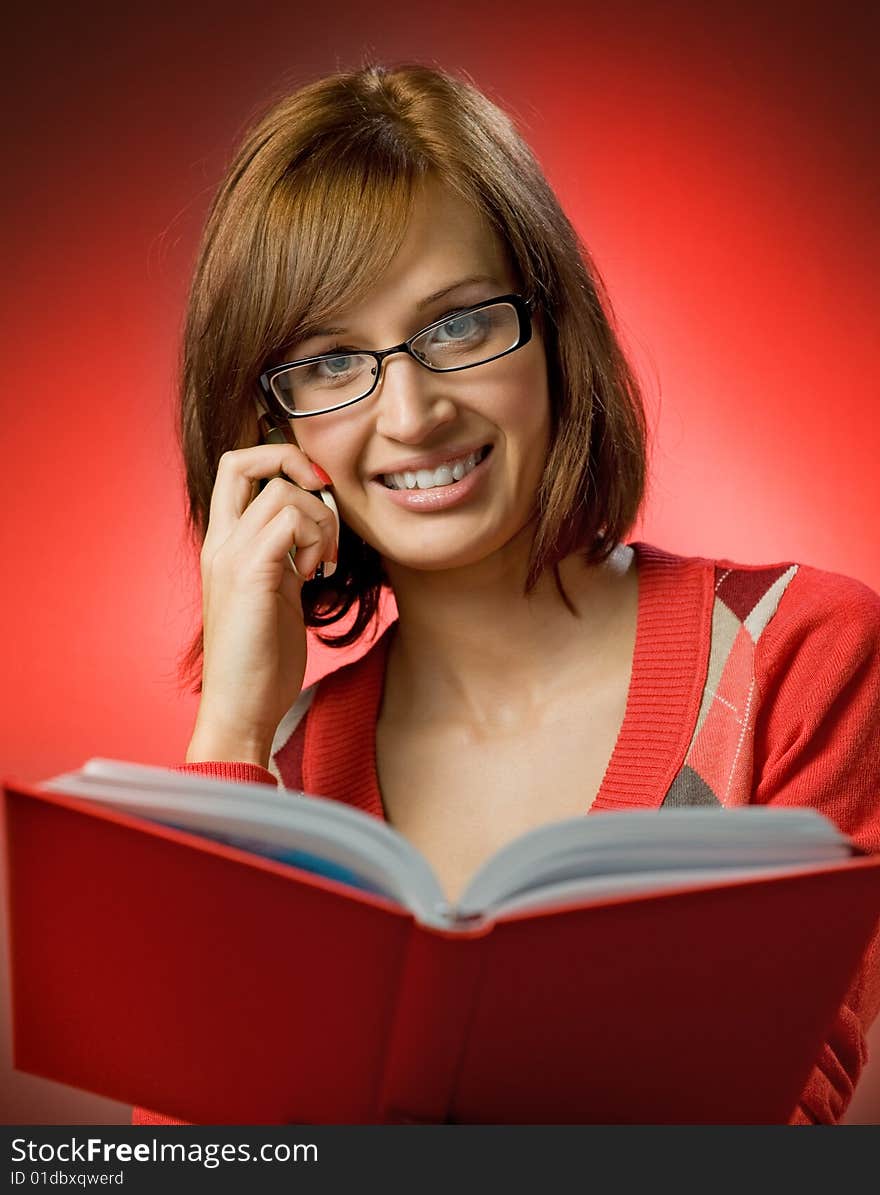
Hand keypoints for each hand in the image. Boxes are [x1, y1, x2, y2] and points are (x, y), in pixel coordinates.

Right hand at [187, 443, 338, 766]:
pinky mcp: (249, 575)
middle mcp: (219, 543)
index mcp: (223, 545)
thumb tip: (314, 534)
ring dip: (319, 519)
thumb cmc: (261, 660)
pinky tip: (315, 575)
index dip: (278, 461)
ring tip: (322, 563)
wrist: (241, 708)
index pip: (236, 469)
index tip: (315, 491)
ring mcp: (229, 556)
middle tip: (323, 496)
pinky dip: (315, 539)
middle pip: (240, 460)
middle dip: (292, 460)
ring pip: (281, 493)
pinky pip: (289, 522)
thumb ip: (285, 559)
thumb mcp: (275, 595)